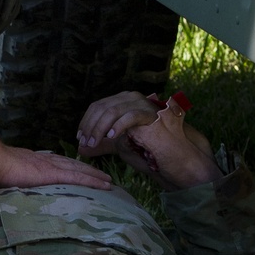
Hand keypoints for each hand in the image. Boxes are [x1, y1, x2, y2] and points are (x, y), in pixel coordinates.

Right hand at [0, 133, 112, 190]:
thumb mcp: (4, 169)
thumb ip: (12, 173)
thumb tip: (9, 179)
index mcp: (34, 160)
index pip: (57, 163)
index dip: (70, 166)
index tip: (79, 170)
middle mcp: (46, 160)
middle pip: (73, 164)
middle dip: (88, 169)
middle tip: (102, 176)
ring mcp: (52, 166)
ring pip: (80, 169)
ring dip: (95, 175)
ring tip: (108, 181)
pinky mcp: (55, 174)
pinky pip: (79, 177)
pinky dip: (93, 180)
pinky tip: (105, 184)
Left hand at [77, 90, 220, 188]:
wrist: (174, 156)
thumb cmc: (149, 149)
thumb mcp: (120, 145)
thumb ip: (102, 144)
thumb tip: (80, 149)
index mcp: (124, 102)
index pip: (98, 106)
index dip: (86, 121)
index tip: (80, 138)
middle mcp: (132, 98)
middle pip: (102, 107)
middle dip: (90, 126)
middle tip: (85, 144)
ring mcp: (143, 103)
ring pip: (112, 110)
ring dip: (99, 128)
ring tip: (93, 143)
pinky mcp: (152, 113)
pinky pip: (130, 116)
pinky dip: (117, 126)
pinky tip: (110, 137)